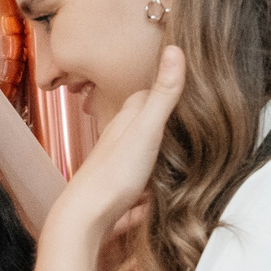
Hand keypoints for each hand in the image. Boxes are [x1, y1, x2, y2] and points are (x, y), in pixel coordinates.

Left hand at [48, 46, 184, 249]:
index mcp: (123, 125)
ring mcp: (115, 176)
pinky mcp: (118, 204)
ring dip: (157, 160)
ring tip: (183, 158)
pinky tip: (160, 203)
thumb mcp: (146, 129)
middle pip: (139, 130)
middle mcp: (116, 147)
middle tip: (187, 120)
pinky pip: (138, 199)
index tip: (182, 84)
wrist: (83, 221)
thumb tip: (174, 49)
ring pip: (140, 163)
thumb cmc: (114, 174)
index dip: (159, 90)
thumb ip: (162, 95)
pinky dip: (149, 199)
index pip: (141, 99)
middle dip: (160, 124)